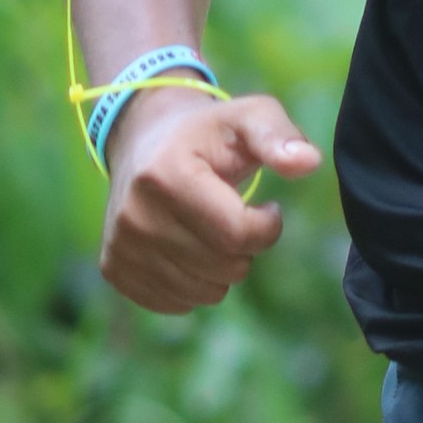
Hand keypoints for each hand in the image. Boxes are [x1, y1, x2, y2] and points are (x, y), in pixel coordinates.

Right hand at [98, 85, 321, 313]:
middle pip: (224, 268)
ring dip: (222, 269)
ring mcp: (120, 245)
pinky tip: (189, 248)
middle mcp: (134, 214)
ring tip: (211, 230)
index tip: (266, 207)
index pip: (238, 234)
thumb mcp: (248, 118)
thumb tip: (309, 162)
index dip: (267, 226)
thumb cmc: (208, 133)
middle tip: (234, 217)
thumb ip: (280, 137)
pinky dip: (194, 284)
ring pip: (204, 294)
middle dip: (245, 248)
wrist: (143, 140)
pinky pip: (176, 304)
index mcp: (166, 175)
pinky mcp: (113, 269)